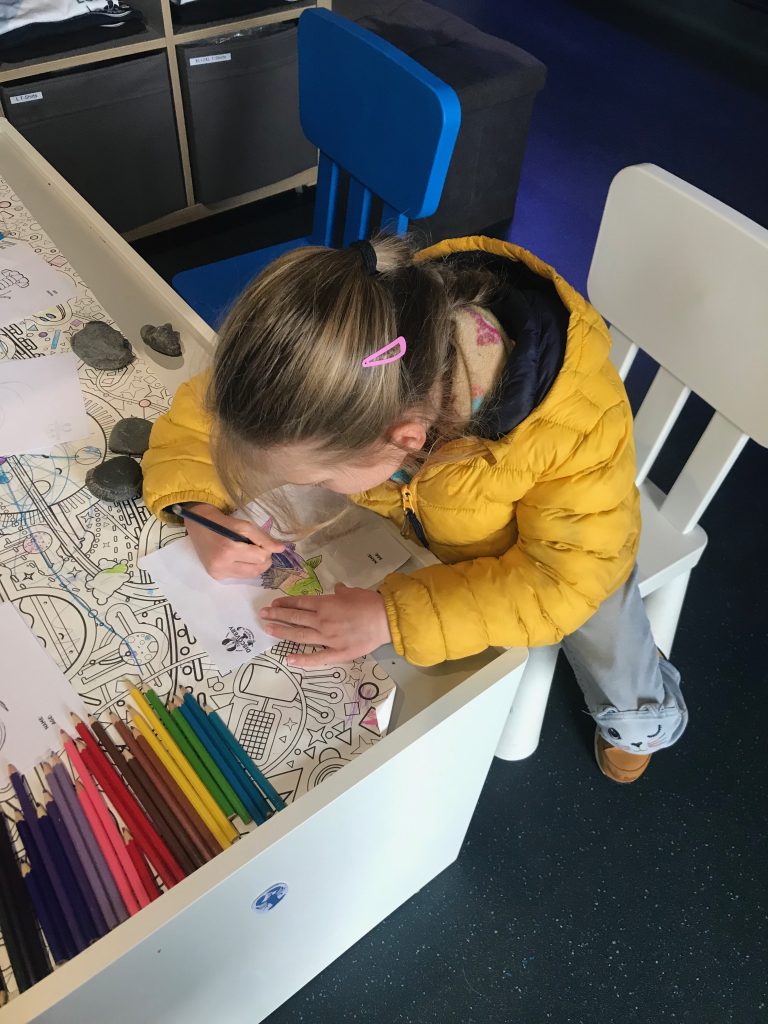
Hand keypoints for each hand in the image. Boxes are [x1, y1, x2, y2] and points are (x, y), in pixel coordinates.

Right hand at [184, 503, 284, 579]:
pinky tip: (240, 558)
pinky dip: (245, 568)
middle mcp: (222, 565)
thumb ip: (263, 538)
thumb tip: (282, 549)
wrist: (199, 525)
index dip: (265, 549)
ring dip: (256, 565)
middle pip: (257, 569)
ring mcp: (218, 572)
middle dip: (263, 559)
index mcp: (228, 550)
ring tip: (250, 553)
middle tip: (258, 548)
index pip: (260, 557)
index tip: (260, 542)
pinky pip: (239, 576)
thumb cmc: (223, 523)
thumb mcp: (244, 526)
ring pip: (250, 575)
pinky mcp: (216, 576)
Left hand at [260, 583, 391, 667]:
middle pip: (295, 618)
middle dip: (277, 615)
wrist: (385, 619)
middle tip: (263, 614)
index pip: (300, 603)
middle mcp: (321, 620)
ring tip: (268, 630)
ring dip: (282, 632)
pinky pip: (316, 658)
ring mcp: (327, 638)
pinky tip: (288, 659)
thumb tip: (337, 588)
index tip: (274, 604)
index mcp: (325, 604)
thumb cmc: (369, 603)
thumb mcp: (353, 591)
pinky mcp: (336, 653)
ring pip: (299, 635)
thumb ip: (342, 591)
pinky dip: (302, 660)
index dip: (285, 603)